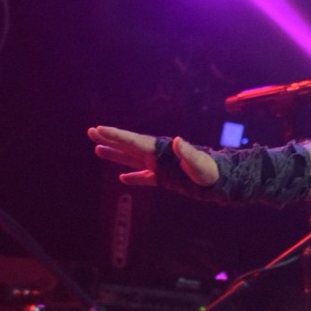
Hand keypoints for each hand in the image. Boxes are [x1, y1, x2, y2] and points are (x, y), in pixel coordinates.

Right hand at [87, 126, 214, 187]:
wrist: (220, 181)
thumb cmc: (210, 172)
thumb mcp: (199, 163)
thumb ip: (187, 152)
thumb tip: (177, 140)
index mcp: (161, 150)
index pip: (134, 141)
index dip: (116, 135)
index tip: (99, 129)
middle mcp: (158, 155)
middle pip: (128, 145)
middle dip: (110, 139)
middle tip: (91, 131)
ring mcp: (160, 166)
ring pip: (132, 159)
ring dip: (116, 155)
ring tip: (97, 150)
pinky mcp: (165, 178)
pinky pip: (144, 177)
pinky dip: (134, 177)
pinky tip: (122, 178)